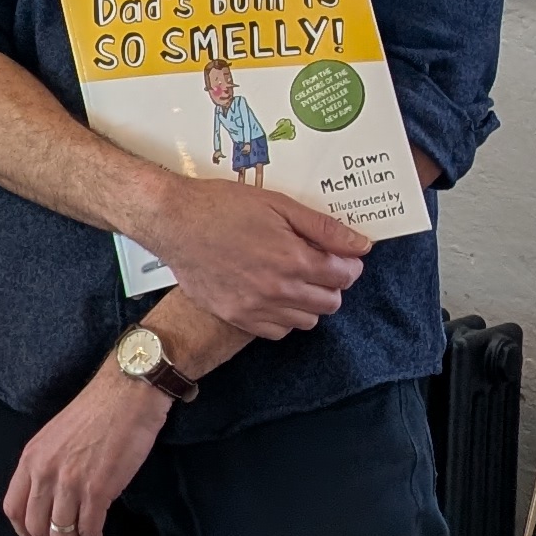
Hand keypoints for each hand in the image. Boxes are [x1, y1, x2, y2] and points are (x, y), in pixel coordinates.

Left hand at [4, 371, 166, 535]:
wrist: (127, 394)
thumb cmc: (97, 411)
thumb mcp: (55, 437)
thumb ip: (47, 465)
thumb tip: (50, 497)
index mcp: (30, 458)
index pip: (12, 508)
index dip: (25, 531)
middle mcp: (44, 472)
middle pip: (36, 527)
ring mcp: (70, 482)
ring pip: (62, 534)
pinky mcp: (97, 490)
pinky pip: (88, 531)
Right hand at [134, 177, 369, 340]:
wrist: (174, 222)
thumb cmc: (223, 207)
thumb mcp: (278, 204)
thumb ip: (323, 228)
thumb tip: (362, 245)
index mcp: (293, 259)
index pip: (344, 276)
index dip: (348, 264)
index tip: (341, 256)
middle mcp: (279, 290)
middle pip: (331, 302)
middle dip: (332, 283)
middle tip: (317, 265)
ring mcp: (257, 308)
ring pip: (308, 321)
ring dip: (309, 302)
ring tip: (294, 279)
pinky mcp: (238, 317)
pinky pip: (278, 331)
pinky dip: (284, 317)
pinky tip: (274, 295)